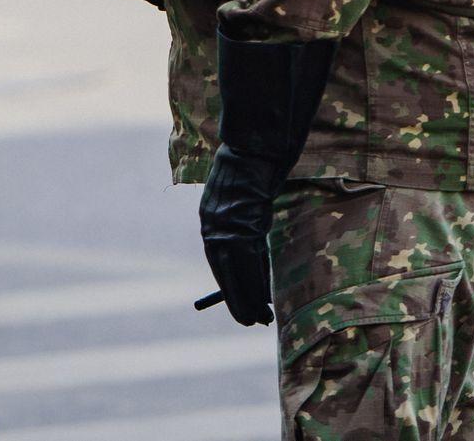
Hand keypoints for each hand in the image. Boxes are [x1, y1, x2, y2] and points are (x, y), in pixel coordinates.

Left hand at [199, 144, 276, 324]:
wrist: (254, 152)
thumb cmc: (250, 177)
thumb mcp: (241, 208)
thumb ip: (243, 234)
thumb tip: (254, 267)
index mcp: (208, 221)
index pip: (218, 263)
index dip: (230, 287)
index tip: (239, 305)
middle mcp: (213, 227)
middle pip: (225, 273)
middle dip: (237, 300)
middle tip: (248, 321)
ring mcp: (228, 227)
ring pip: (237, 273)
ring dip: (248, 298)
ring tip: (259, 319)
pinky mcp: (244, 225)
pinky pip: (250, 262)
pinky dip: (257, 282)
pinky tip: (264, 297)